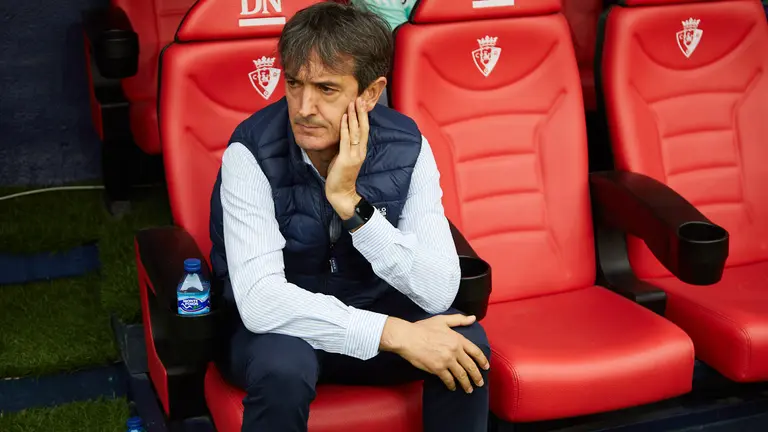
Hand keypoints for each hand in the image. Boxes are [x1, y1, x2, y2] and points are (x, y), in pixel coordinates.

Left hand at [326, 98, 369, 219]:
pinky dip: (346, 127)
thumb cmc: (341, 176)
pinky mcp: (346, 159)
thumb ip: (346, 146)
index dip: (364, 116)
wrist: (341, 193)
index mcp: (361, 150)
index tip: (362, 103)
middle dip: (361, 112)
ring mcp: (354, 155)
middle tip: (360, 98)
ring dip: (355, 116)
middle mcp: (360, 151)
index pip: (364, 130)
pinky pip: (346, 140)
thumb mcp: (345, 157)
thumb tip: (342, 134)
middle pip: (363, 128)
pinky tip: (345, 117)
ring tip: (353, 103)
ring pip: (356, 131)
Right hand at [380, 315, 489, 392]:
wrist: (408, 337)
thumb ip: (459, 320)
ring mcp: (447, 361)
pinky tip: (453, 387)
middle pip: (470, 366)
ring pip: (461, 375)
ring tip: (469, 389)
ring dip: (467, 384)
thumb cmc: (423, 328)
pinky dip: (452, 385)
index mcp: (457, 339)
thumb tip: (473, 318)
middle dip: (477, 376)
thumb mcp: (442, 320)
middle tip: (480, 383)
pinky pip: (448, 379)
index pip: (475, 352)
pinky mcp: (438, 369)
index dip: (482, 361)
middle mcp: (455, 351)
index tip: (486, 367)